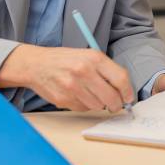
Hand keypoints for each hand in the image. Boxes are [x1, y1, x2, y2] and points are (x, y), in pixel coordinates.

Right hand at [0, 44, 133, 111]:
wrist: (36, 64)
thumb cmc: (65, 60)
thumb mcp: (88, 55)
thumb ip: (106, 70)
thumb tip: (124, 90)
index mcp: (94, 58)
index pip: (120, 79)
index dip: (127, 92)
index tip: (128, 98)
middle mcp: (83, 72)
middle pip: (111, 97)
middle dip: (116, 104)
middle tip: (115, 104)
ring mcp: (72, 87)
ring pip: (98, 106)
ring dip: (99, 104)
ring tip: (91, 94)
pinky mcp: (63, 99)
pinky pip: (83, 109)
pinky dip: (84, 105)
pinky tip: (78, 95)